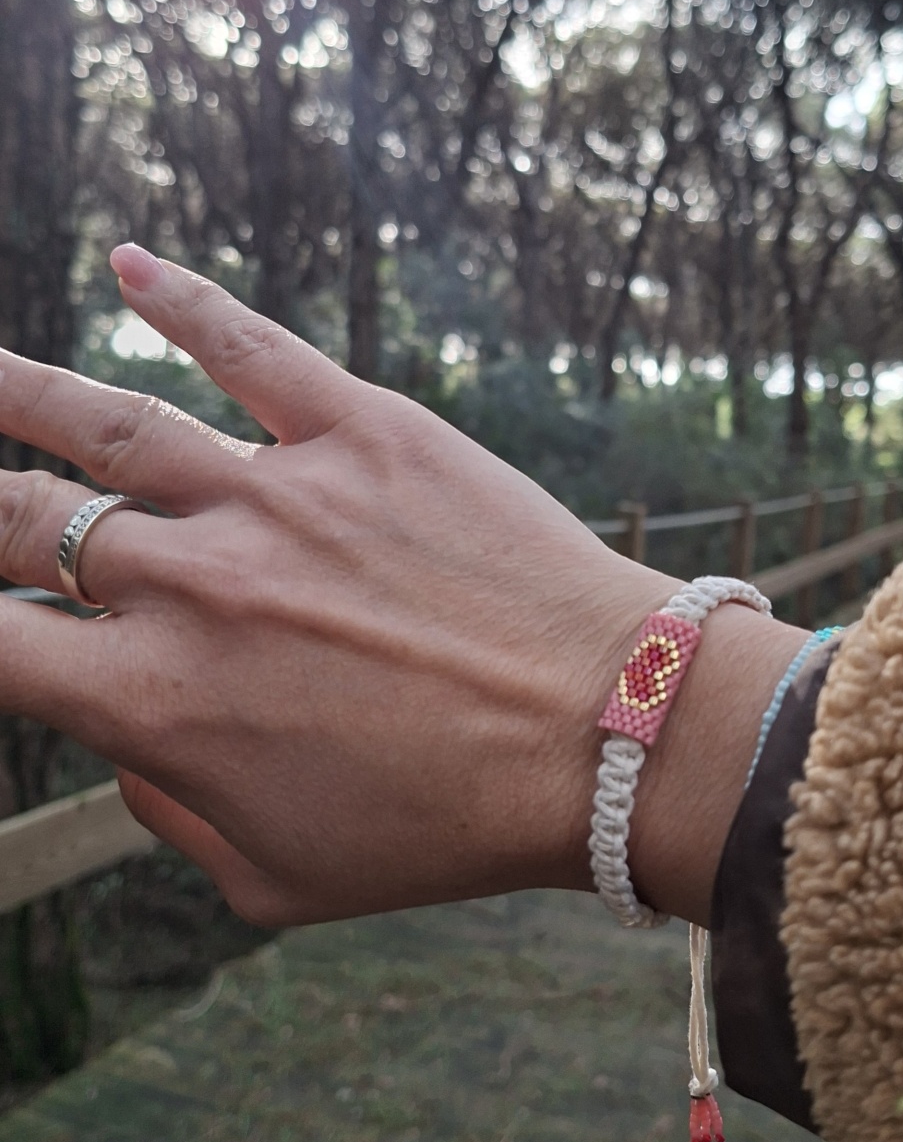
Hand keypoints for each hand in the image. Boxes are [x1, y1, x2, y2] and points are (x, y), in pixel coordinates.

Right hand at [0, 250, 801, 927]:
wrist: (605, 734)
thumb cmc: (448, 826)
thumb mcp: (278, 877)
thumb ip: (167, 811)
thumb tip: (127, 744)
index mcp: (158, 702)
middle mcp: (195, 586)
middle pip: (26, 522)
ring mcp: (277, 496)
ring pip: (108, 423)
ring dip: (18, 389)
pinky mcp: (364, 431)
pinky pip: (253, 348)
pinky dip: (185, 302)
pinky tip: (132, 264)